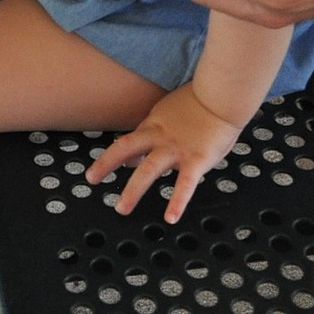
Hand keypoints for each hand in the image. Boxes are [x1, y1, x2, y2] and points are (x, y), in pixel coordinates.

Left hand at [85, 85, 240, 222]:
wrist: (222, 95)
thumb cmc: (201, 101)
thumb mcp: (172, 109)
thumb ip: (159, 127)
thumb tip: (147, 143)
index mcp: (155, 123)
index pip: (130, 140)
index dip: (116, 155)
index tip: (110, 168)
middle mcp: (160, 136)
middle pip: (126, 147)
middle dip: (106, 163)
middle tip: (91, 178)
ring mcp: (177, 148)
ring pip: (148, 170)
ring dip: (133, 190)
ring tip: (121, 208)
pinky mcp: (197, 159)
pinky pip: (185, 184)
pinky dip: (177, 201)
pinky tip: (170, 217)